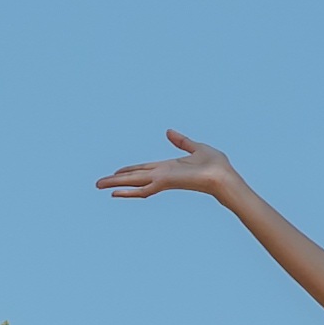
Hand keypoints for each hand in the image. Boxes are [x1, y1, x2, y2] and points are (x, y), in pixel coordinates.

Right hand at [97, 134, 252, 212]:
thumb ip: (181, 141)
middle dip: (116, 180)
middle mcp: (162, 174)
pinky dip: (129, 192)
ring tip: (99, 185)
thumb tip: (168, 131)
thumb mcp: (196, 147)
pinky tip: (115, 193)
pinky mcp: (165, 183)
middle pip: (134, 177)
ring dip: (116, 185)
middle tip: (98, 183)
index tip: (116, 173)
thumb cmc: (216, 165)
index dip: (128, 171)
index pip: (143, 169)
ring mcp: (162, 180)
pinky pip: (143, 189)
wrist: (225, 177)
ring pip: (134, 183)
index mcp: (168, 167)